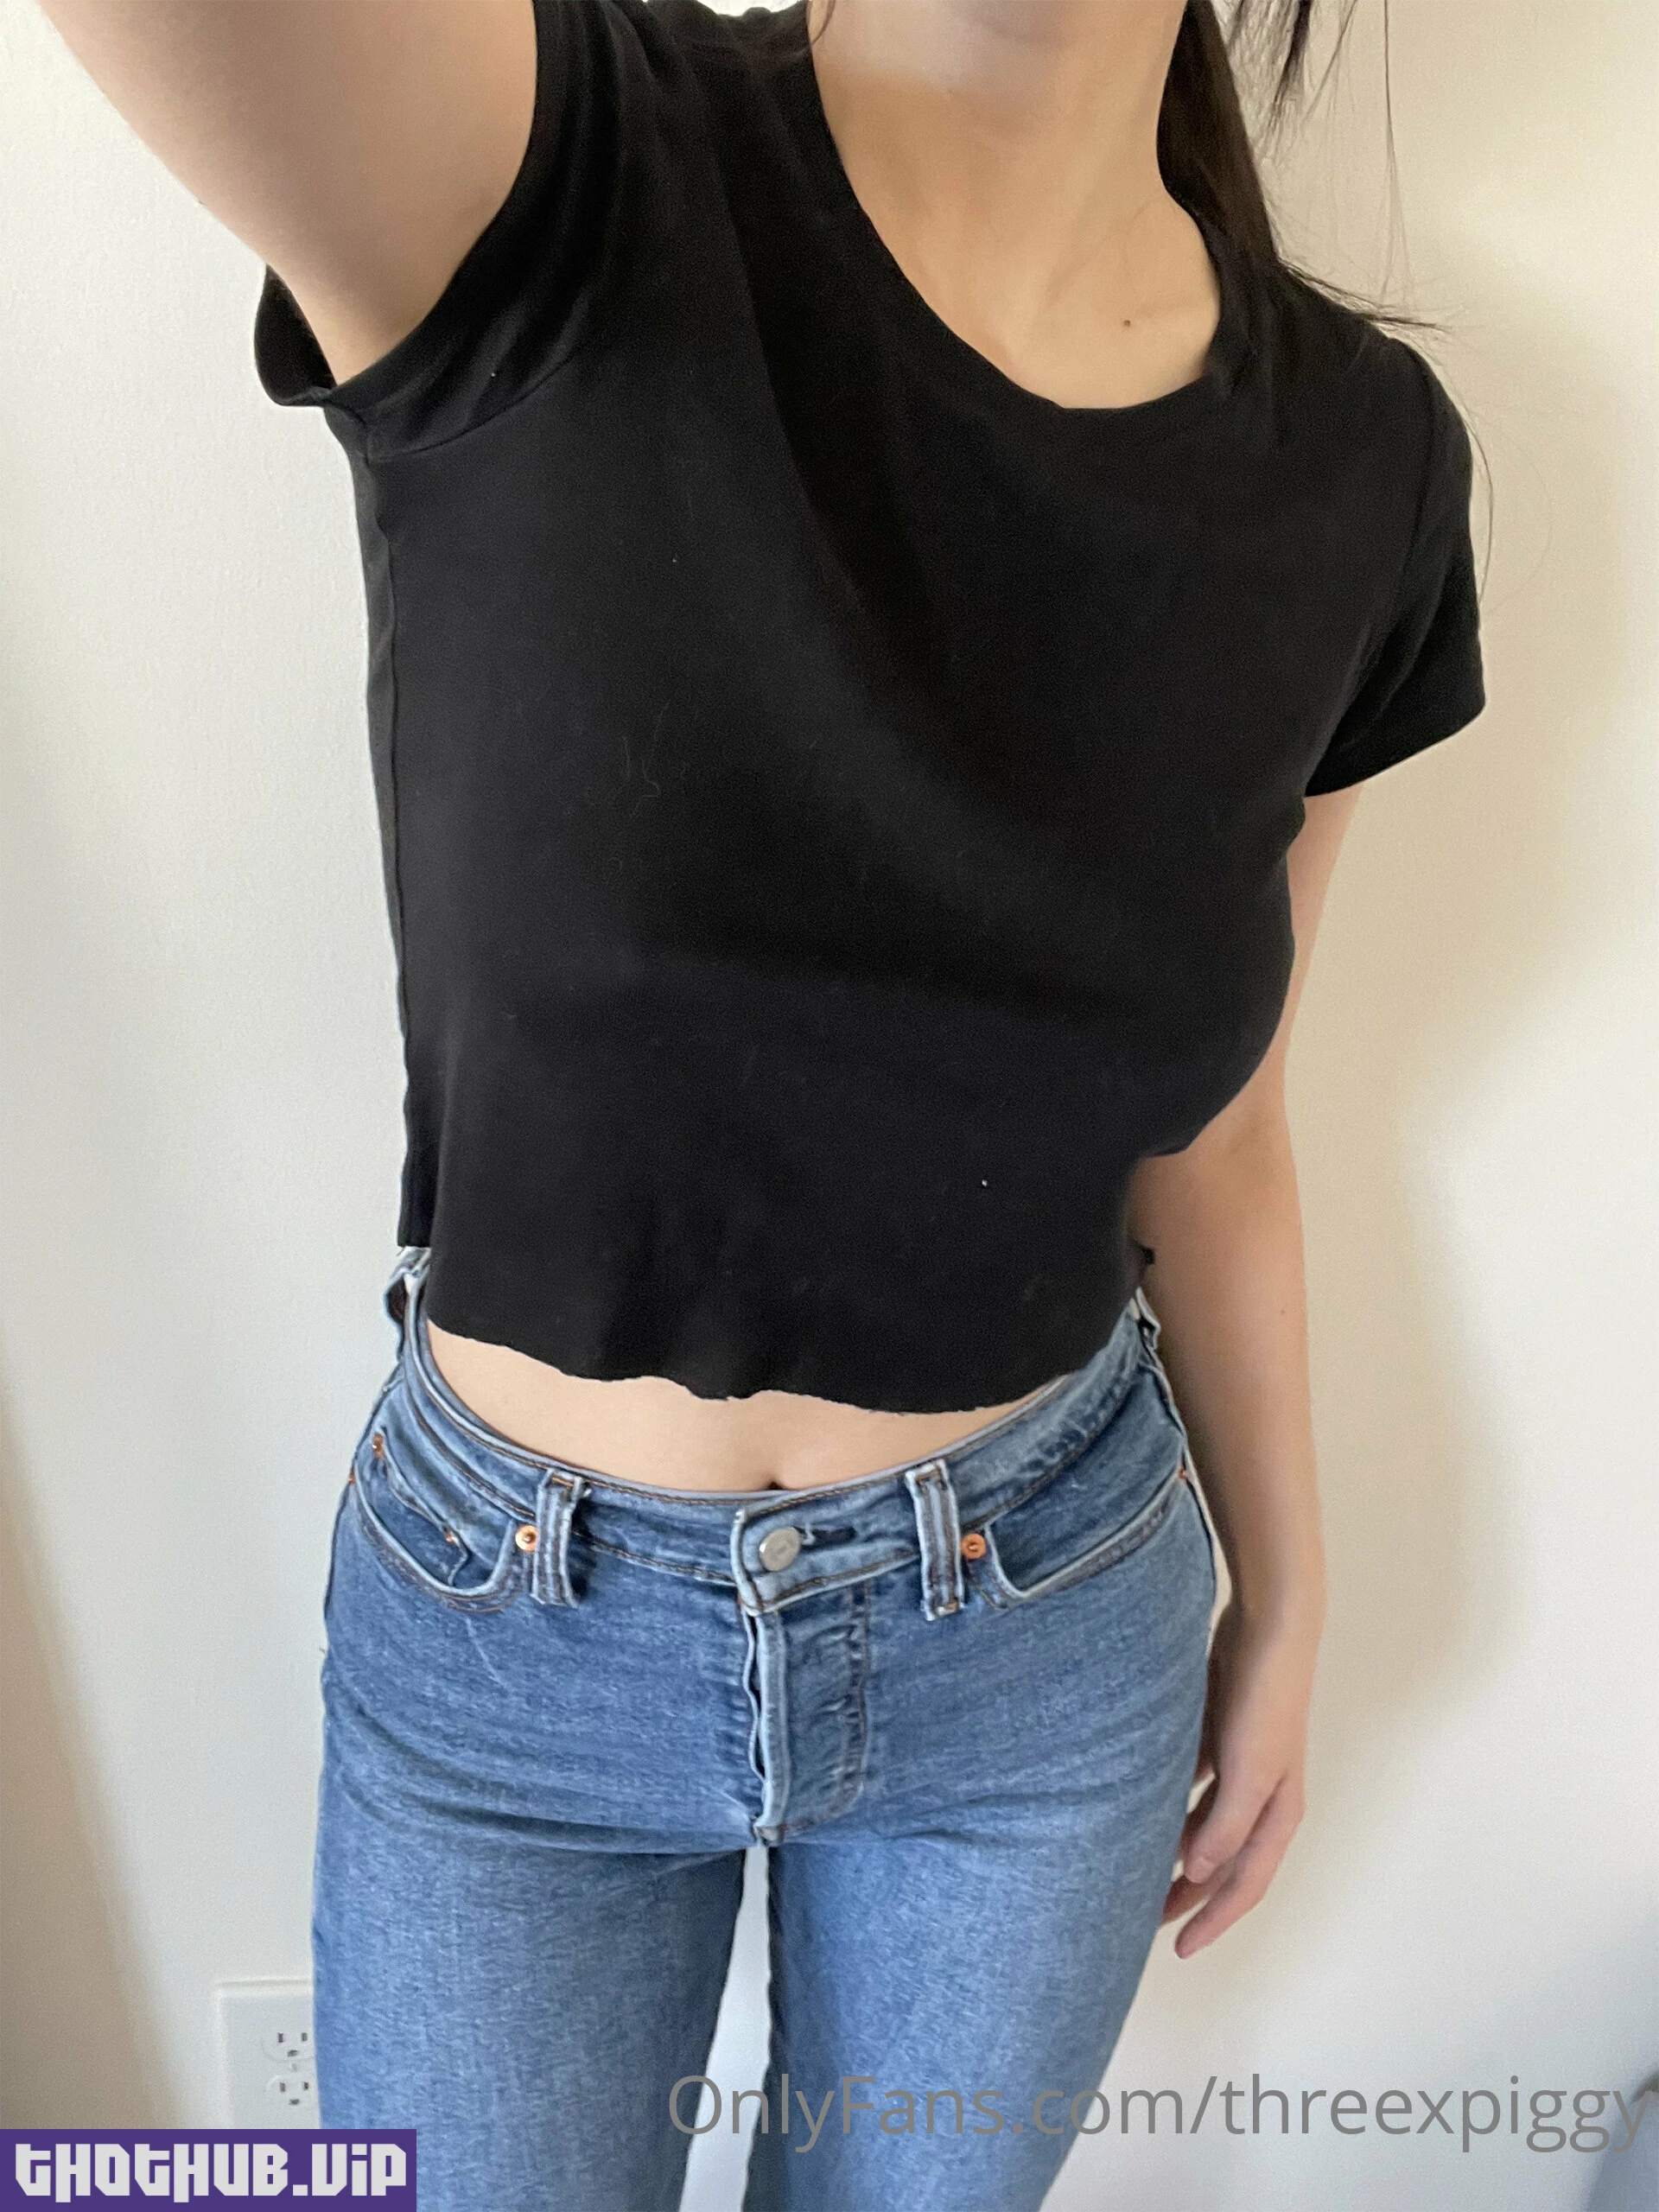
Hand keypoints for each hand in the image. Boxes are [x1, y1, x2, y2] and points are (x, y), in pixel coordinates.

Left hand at [1161, 1594, 1321, 1956]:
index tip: (1179, 1951)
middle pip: (1223, 1862)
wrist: (1268, 1628)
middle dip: (1189, 1895)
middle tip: (1142, 1920)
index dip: (1214, 1921)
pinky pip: (1192, 1788)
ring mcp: (1241, 1766)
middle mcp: (1263, 1796)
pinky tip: (1139, 1809)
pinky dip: (1170, 1807)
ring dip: (1176, 1852)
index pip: (1245, 1885)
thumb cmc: (1265, 1700)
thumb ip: (1226, 1825)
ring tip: (1136, 1870)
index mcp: (1278, 1812)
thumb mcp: (1250, 1770)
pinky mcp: (1220, 1736)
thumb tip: (1196, 1872)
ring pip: (1204, 1826)